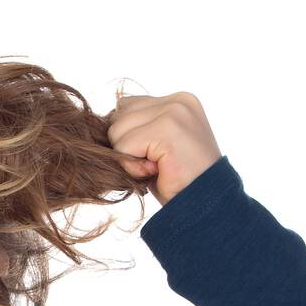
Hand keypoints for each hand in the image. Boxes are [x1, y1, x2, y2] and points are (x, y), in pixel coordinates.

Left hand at [106, 91, 221, 205]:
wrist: (205, 205)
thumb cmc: (178, 181)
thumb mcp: (156, 146)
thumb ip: (138, 127)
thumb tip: (99, 123)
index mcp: (178, 100)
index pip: (126, 106)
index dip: (129, 136)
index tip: (154, 156)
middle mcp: (178, 100)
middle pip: (118, 116)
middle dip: (127, 147)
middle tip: (156, 165)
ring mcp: (174, 112)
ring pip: (117, 131)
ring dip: (129, 157)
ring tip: (156, 168)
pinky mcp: (167, 128)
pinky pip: (124, 146)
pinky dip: (132, 167)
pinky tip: (156, 172)